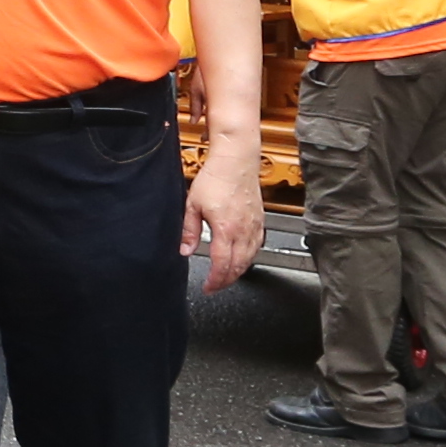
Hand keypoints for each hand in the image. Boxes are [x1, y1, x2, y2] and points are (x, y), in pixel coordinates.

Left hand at [182, 131, 264, 289]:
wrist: (236, 159)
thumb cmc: (216, 178)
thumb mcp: (193, 204)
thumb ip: (189, 230)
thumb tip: (185, 250)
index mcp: (226, 229)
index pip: (221, 264)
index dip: (214, 280)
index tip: (208, 287)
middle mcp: (243, 230)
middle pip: (238, 266)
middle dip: (226, 280)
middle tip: (215, 286)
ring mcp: (254, 226)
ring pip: (249, 258)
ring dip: (238, 271)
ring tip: (226, 276)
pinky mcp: (260, 220)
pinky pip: (257, 246)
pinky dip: (249, 257)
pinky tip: (242, 258)